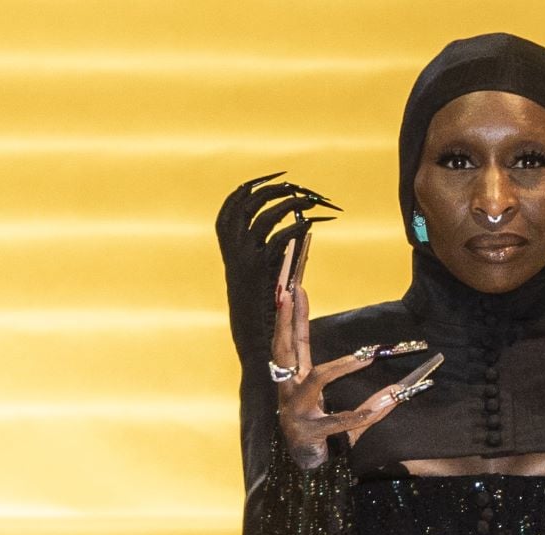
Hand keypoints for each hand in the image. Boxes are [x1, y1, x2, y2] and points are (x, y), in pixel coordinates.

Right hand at [215, 172, 339, 365]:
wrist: (256, 346)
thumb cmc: (262, 319)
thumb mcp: (266, 282)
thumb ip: (279, 260)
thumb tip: (300, 237)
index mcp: (232, 252)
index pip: (231, 207)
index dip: (248, 188)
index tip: (272, 178)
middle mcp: (235, 252)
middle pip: (248, 203)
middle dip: (273, 188)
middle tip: (297, 185)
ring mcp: (247, 260)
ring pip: (266, 216)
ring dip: (289, 203)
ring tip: (310, 200)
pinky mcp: (264, 272)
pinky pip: (281, 239)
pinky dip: (297, 228)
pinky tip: (312, 226)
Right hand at [270, 242, 442, 467]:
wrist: (305, 466)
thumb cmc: (319, 426)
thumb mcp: (328, 394)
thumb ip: (347, 371)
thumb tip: (369, 346)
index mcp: (294, 378)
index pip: (293, 340)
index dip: (293, 314)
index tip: (294, 287)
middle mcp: (289, 389)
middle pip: (285, 349)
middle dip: (287, 321)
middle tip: (290, 294)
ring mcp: (296, 410)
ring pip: (317, 380)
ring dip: (342, 365)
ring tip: (367, 356)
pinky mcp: (309, 432)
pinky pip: (336, 421)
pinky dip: (356, 415)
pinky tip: (372, 410)